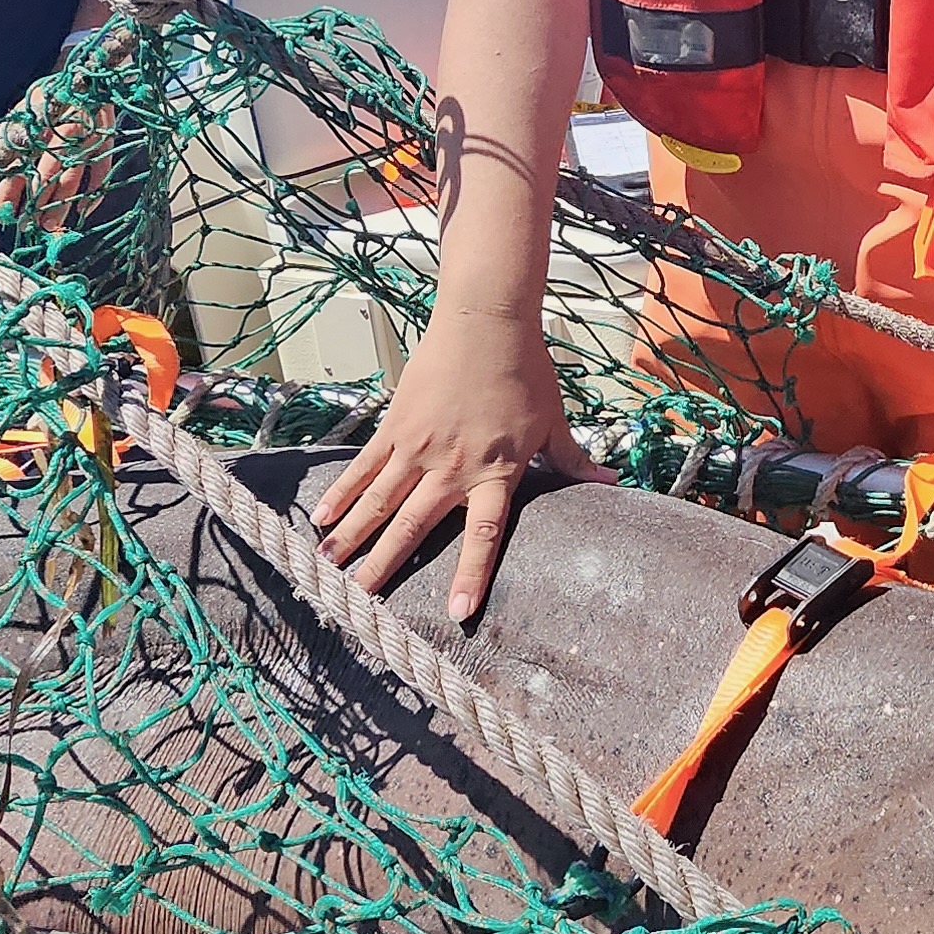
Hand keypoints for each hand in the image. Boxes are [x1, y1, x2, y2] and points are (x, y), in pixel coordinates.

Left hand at [0, 101, 118, 228]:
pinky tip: (85, 210)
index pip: (20, 162)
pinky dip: (94, 191)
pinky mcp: (105, 140)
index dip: (9, 187)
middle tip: (27, 227)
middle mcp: (60, 134)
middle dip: (35, 203)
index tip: (1, 210)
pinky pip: (101, 171)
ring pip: (72, 177)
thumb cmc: (50, 95)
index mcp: (37, 126)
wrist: (88, 72)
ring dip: (61, 204)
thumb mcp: (24, 111)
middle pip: (46, 175)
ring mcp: (85, 138)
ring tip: (51, 226)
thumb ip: (9, 137)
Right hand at [310, 307, 598, 620]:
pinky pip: (365, 467)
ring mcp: (418, 447)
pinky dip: (343, 492)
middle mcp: (452, 467)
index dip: (471, 575)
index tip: (458, 612)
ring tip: (329, 566)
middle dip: (385, 566)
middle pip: (413, 526)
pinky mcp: (395, 426)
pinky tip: (323, 516)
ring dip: (352, 536)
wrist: (486, 322)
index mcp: (495, 472)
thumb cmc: (525, 369)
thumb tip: (610, 483)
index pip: (483, 535)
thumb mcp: (553, 420)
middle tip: (361, 599)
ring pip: (379, 501)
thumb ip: (571, 460)